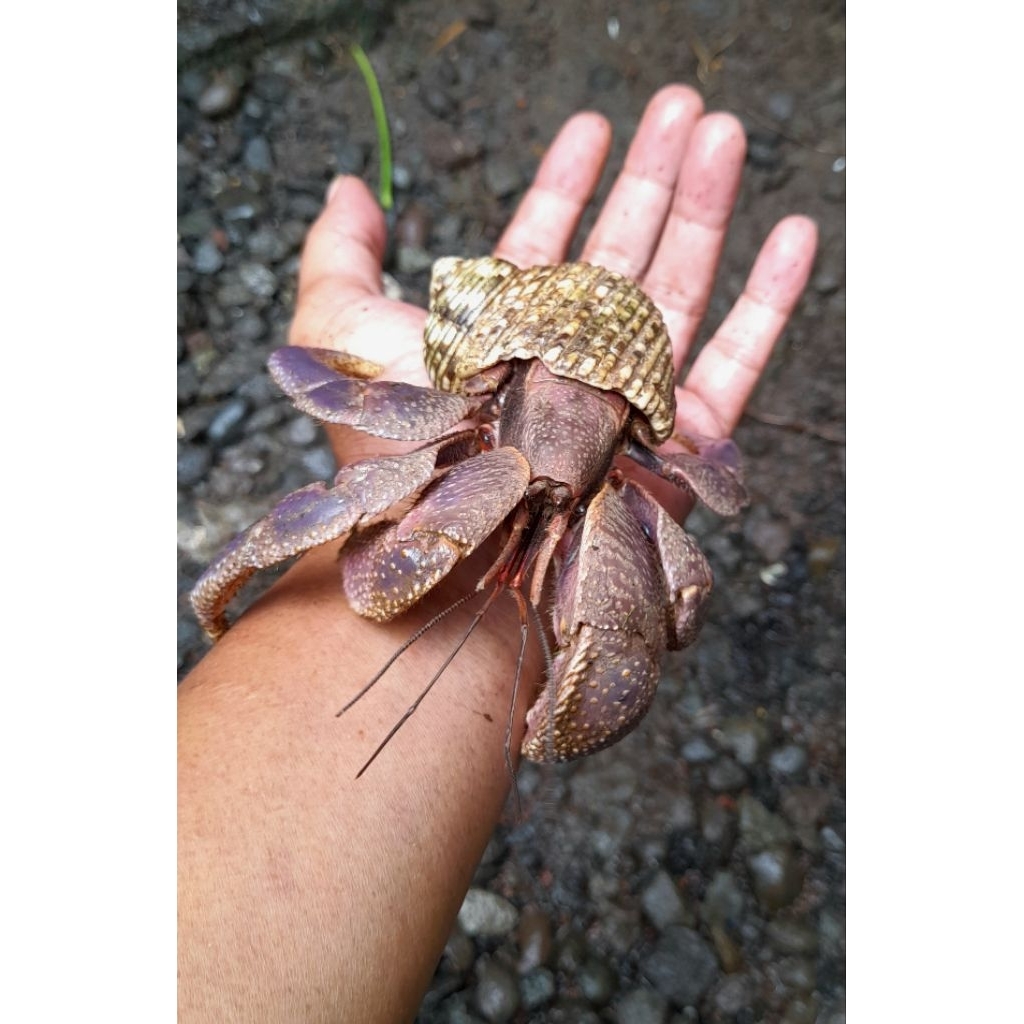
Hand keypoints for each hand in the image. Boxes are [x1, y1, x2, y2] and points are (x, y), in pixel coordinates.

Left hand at [288, 83, 816, 475]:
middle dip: (654, 171)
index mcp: (505, 333)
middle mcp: (569, 358)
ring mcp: (627, 396)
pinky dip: (770, 298)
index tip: (592, 124)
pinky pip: (738, 358)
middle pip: (624, 248)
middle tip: (683, 104)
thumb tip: (352, 189)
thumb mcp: (341, 336)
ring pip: (682, 283)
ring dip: (708, 205)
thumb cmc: (390, 451)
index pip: (545, 239)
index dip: (568, 178)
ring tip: (725, 135)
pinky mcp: (679, 440)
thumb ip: (340, 257)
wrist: (450, 546)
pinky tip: (794, 232)